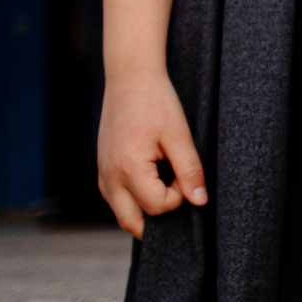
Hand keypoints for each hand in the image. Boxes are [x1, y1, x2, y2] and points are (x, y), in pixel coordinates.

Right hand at [96, 71, 206, 237]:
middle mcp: (109, 177)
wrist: (130, 78)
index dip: (178, 196)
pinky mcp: (102, 168)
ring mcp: (102, 174)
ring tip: (163, 182)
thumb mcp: (179, 135)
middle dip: (158, 217)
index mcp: (128, 169)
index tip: (184, 173)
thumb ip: (190, 171)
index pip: (157, 208)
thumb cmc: (156, 102)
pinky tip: (149, 180)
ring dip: (144, 209)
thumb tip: (199, 201)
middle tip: (174, 189)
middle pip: (132, 223)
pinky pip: (115, 198)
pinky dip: (132, 199)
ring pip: (121, 213)